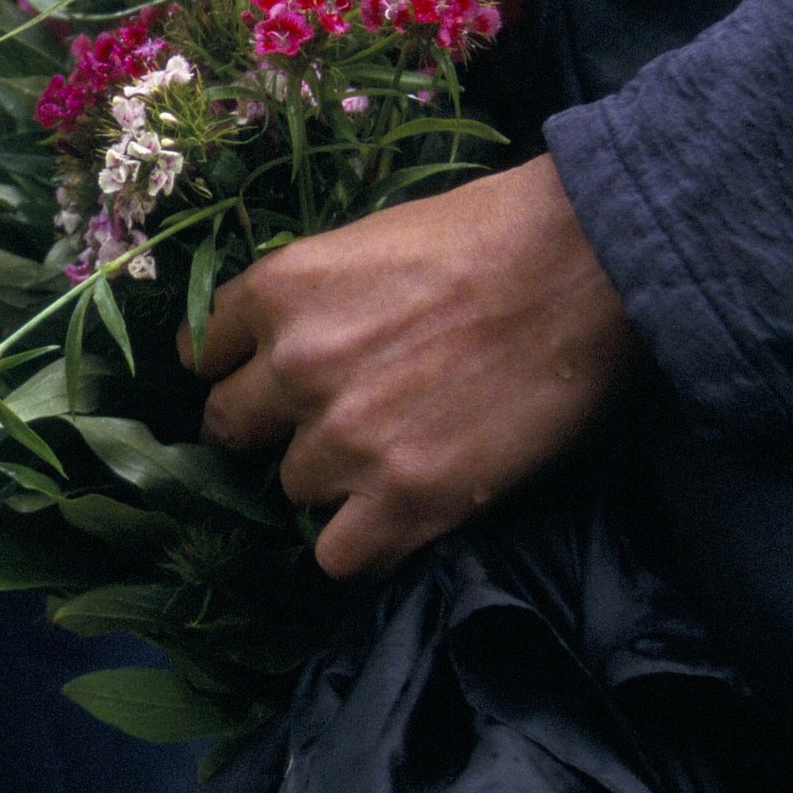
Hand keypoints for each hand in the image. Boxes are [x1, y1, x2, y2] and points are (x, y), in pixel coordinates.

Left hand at [192, 156, 637, 580]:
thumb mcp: (369, 241)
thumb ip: (311, 301)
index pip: (203, 356)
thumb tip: (285, 345)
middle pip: (231, 430)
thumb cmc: (495, 234)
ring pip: (293, 491)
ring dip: (335, 483)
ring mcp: (346, 438)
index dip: (238, 373)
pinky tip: (401, 519)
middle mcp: (294, 367)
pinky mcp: (406, 497)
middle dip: (272, 432)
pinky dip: (365, 546)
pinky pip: (340, 558)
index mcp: (279, 291)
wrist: (590, 265)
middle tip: (329, 427)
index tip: (266, 384)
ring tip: (398, 457)